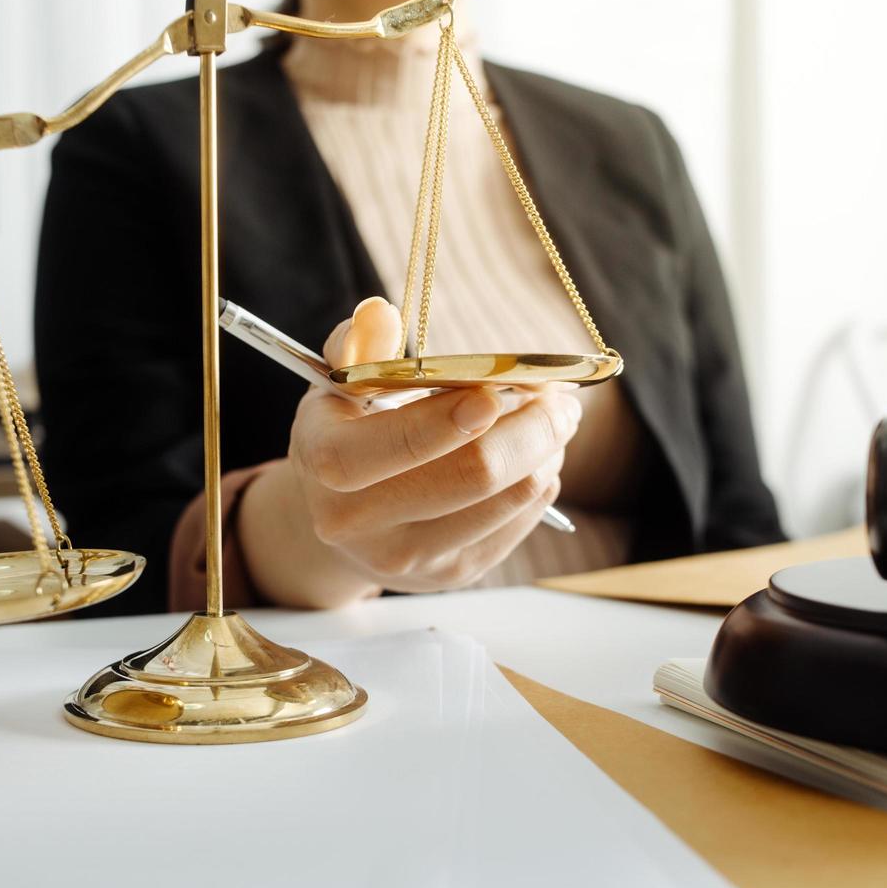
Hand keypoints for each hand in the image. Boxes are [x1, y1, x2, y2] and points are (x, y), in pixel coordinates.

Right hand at [239, 297, 580, 605]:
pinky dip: (539, 484)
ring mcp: (407, 557)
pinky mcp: (448, 574)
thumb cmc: (344, 433)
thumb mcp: (338, 386)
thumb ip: (360, 347)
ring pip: (509, 498)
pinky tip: (533, 459)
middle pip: (475, 473)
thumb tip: (380, 313)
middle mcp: (358, 521)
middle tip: (559, 398)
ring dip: (546, 452)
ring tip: (551, 421)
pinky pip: (518, 524)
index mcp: (327, 462)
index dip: (465, 412)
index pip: (408, 440)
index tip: (505, 384)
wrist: (333, 516)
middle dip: (533, 426)